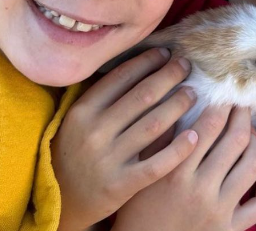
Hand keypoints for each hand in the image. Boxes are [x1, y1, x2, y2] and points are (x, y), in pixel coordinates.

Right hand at [53, 48, 197, 230]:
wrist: (60, 201)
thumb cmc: (76, 150)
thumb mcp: (79, 120)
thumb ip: (105, 96)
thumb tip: (143, 62)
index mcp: (83, 111)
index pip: (122, 76)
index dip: (148, 61)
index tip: (166, 53)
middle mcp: (94, 132)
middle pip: (144, 95)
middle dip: (170, 76)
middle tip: (186, 66)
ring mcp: (108, 160)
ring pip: (154, 124)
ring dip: (179, 104)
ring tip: (193, 94)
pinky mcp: (121, 185)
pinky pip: (156, 163)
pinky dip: (178, 148)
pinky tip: (194, 135)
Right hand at [112, 107, 255, 230]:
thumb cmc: (137, 213)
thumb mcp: (141, 173)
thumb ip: (159, 140)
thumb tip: (178, 103)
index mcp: (176, 172)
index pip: (208, 126)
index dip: (221, 105)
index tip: (224, 94)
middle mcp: (201, 190)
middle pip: (235, 140)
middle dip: (242, 116)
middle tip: (242, 104)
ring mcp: (219, 211)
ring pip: (252, 166)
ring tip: (250, 133)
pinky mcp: (231, 230)